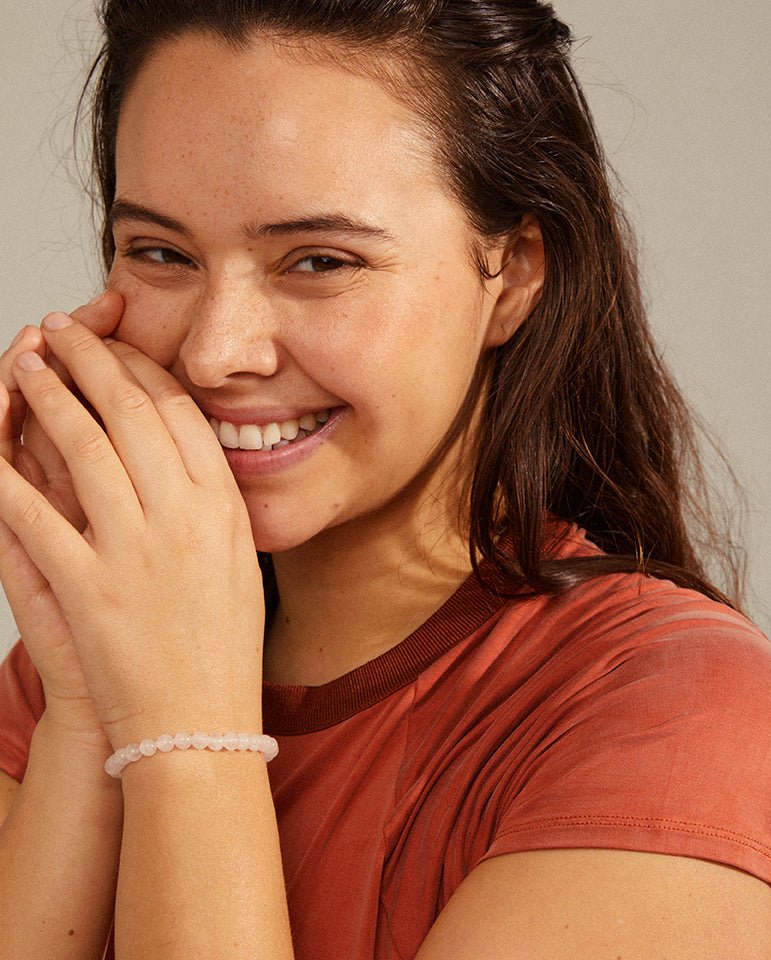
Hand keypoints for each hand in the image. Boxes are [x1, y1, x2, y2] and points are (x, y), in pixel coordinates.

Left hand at [0, 310, 265, 748]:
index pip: (180, 413)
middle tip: (64, 330)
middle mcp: (185, 516)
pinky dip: (3, 470)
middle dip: (91, 358)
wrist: (196, 724)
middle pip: (131, 411)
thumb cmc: (221, 648)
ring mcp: (135, 549)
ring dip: (47, 394)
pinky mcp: (86, 584)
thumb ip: (212, 505)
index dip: (142, 368)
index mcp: (225, 508)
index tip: (118, 347)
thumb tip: (180, 455)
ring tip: (27, 363)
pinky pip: (31, 510)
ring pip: (82, 444)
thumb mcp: (238, 563)